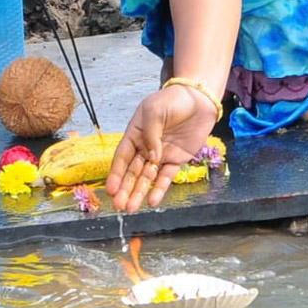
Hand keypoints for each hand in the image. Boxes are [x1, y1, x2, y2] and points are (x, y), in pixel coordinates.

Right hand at [104, 83, 220, 212]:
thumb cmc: (171, 100)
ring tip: (131, 208)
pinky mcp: (177, 160)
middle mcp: (145, 147)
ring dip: (138, 192)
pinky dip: (160, 188)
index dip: (115, 173)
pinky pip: (166, 177)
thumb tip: (152, 158)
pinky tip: (153, 200)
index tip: (110, 189)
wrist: (198, 99)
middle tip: (118, 206)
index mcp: (134, 134)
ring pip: (147, 178)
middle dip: (124, 189)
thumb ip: (150, 134)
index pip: (122, 157)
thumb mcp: (154, 111)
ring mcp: (161, 155)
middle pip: (132, 172)